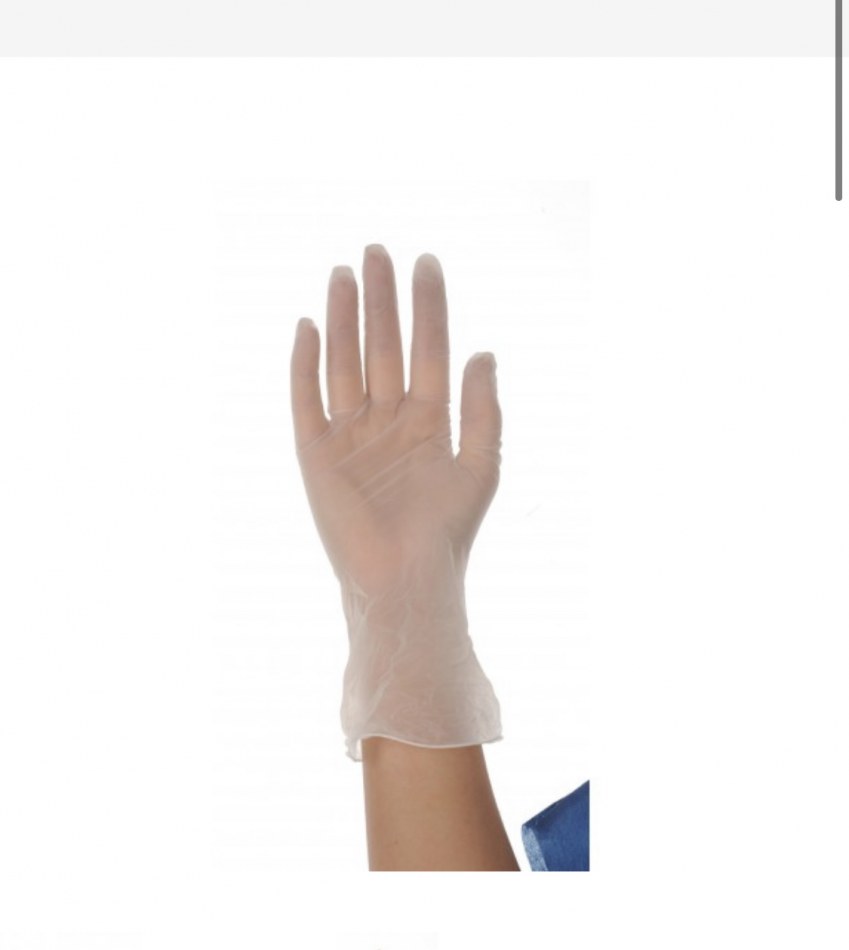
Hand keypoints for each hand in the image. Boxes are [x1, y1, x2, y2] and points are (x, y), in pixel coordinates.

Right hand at [290, 245, 501, 597]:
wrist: (403, 579)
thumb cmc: (447, 530)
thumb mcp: (480, 466)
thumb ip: (484, 409)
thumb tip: (484, 350)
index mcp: (429, 420)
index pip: (428, 350)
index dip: (428, 309)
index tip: (427, 262)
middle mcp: (387, 419)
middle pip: (382, 346)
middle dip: (381, 300)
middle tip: (377, 251)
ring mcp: (349, 433)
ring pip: (345, 362)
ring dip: (344, 318)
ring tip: (344, 273)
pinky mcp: (315, 453)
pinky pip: (307, 399)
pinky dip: (306, 364)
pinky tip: (310, 326)